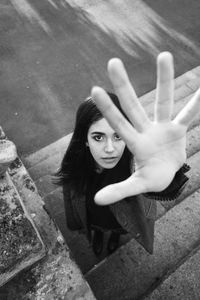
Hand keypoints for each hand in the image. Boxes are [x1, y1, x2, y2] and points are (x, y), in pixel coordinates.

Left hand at [91, 52, 199, 204]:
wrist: (166, 174)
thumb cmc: (150, 177)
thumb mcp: (137, 185)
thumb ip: (119, 190)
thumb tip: (97, 200)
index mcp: (135, 143)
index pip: (119, 123)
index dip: (108, 109)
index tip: (94, 88)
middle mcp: (146, 130)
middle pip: (134, 105)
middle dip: (123, 86)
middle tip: (112, 61)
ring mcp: (163, 127)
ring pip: (164, 100)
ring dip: (165, 79)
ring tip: (164, 54)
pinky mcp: (178, 130)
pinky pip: (188, 114)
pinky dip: (195, 103)